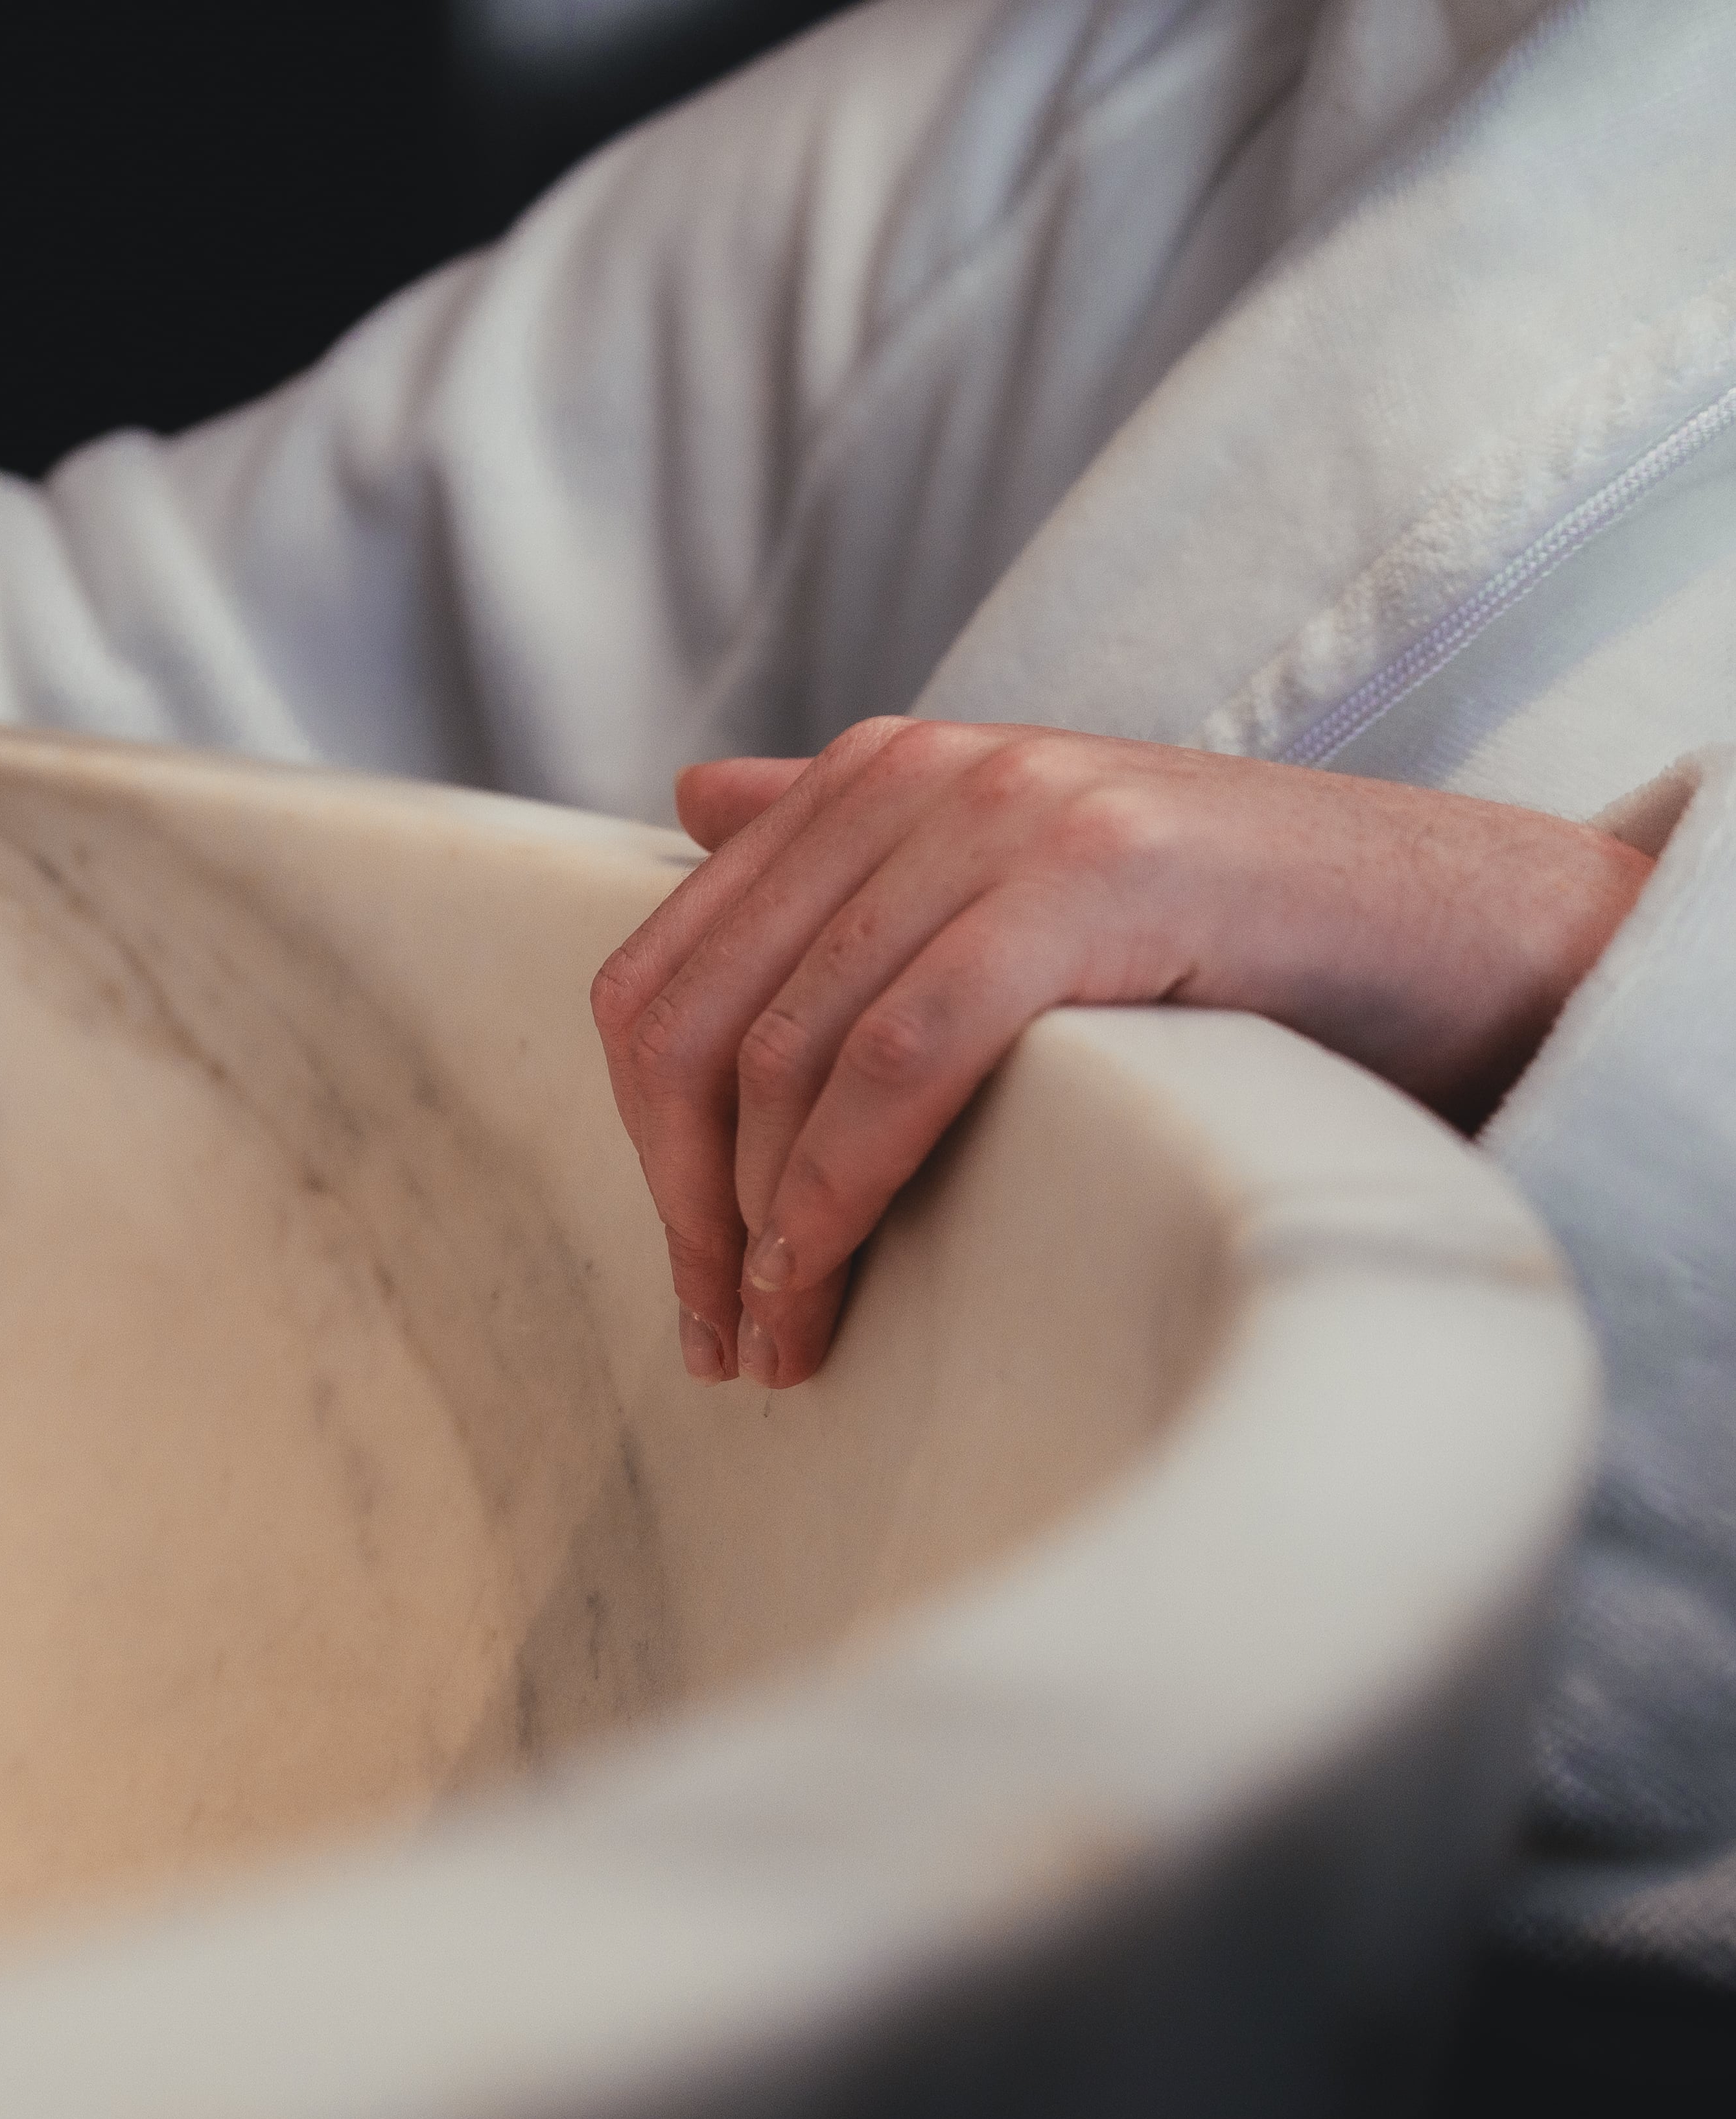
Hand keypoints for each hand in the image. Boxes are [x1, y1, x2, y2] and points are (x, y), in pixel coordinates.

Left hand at [590, 718, 1652, 1388]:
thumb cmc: (1240, 948)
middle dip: (685, 1203)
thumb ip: (856, 849)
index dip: (647, 1143)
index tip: (694, 1282)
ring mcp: (1006, 812)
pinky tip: (829, 1279)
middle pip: (697, 1019)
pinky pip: (899, 1056)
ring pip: (788, 1049)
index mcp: (876, 774)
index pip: (663, 974)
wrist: (1471, 933)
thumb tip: (691, 796)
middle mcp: (921, 773)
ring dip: (761, 1229)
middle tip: (724, 1339)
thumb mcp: (1023, 888)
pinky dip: (839, 1186)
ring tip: (782, 1345)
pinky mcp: (1092, 876)